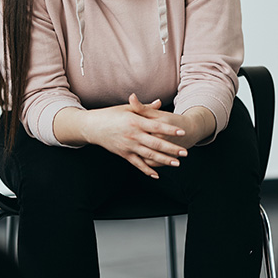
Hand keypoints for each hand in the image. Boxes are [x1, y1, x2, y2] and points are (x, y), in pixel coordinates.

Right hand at [60, 97, 188, 177]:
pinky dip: (147, 169)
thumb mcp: (127, 108)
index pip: (157, 126)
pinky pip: (137, 163)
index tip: (182, 132)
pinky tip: (156, 174)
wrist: (92, 126)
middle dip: (171, 148)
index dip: (170, 129)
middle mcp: (133, 134)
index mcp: (135, 121)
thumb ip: (145, 108)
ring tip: (176, 163)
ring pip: (149, 155)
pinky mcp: (124, 154)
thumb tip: (159, 102)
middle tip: (185, 152)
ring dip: (164, 160)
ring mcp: (128, 146)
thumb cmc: (110, 114)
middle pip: (156, 143)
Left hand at [129, 99, 215, 162]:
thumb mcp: (157, 113)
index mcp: (159, 125)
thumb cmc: (171, 120)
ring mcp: (166, 150)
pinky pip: (154, 163)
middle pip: (144, 144)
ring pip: (149, 156)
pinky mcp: (167, 157)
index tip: (118, 128)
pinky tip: (137, 161)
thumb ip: (142, 107)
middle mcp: (163, 138)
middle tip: (121, 142)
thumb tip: (131, 96)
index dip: (129, 129)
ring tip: (128, 154)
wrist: (190, 130)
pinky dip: (146, 164)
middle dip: (131, 144)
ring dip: (137, 156)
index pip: (142, 127)